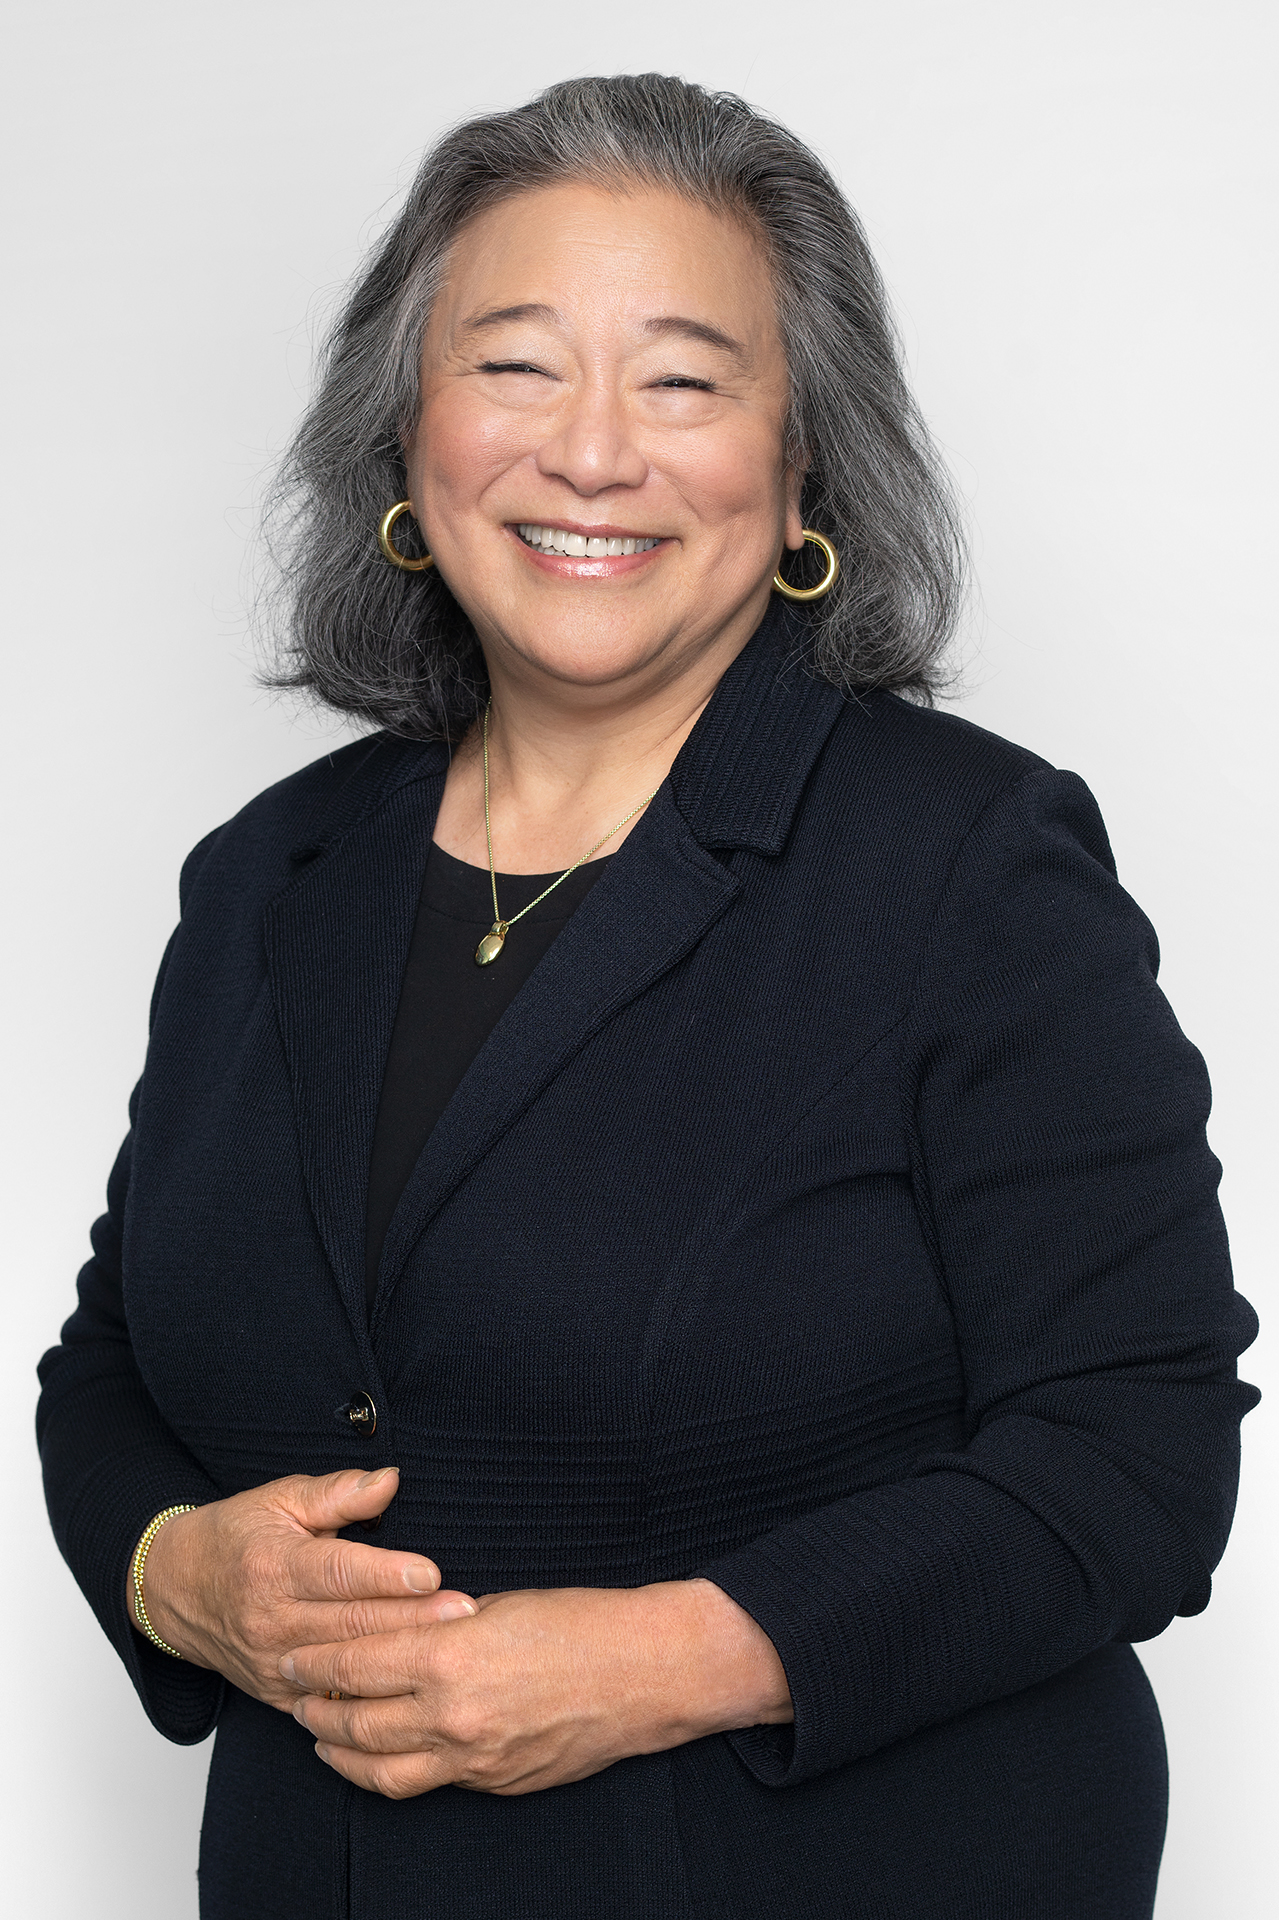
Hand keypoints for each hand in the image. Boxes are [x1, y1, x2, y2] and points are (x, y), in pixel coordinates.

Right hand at [133, 1468, 475, 1707]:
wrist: (176, 1591)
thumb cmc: (236, 1536)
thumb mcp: (280, 1499)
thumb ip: (338, 1493)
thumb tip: (390, 1480)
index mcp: (275, 1565)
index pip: (338, 1571)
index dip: (386, 1573)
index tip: (431, 1572)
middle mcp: (272, 1619)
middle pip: (352, 1623)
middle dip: (413, 1619)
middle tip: (464, 1612)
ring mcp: (274, 1663)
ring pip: (347, 1665)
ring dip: (402, 1658)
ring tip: (453, 1648)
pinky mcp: (276, 1693)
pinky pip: (330, 1698)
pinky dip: (372, 1695)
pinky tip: (413, 1688)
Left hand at [283, 1578, 791, 1797]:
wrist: (646, 1674)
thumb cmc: (582, 1624)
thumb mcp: (500, 1604)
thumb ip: (442, 1623)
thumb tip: (402, 1630)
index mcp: (450, 1653)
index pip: (356, 1661)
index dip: (315, 1659)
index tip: (292, 1651)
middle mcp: (452, 1712)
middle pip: (354, 1718)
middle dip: (314, 1704)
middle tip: (293, 1690)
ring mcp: (472, 1757)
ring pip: (378, 1765)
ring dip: (340, 1748)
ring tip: (321, 1730)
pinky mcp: (492, 1782)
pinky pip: (422, 1782)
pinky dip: (387, 1769)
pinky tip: (377, 1754)